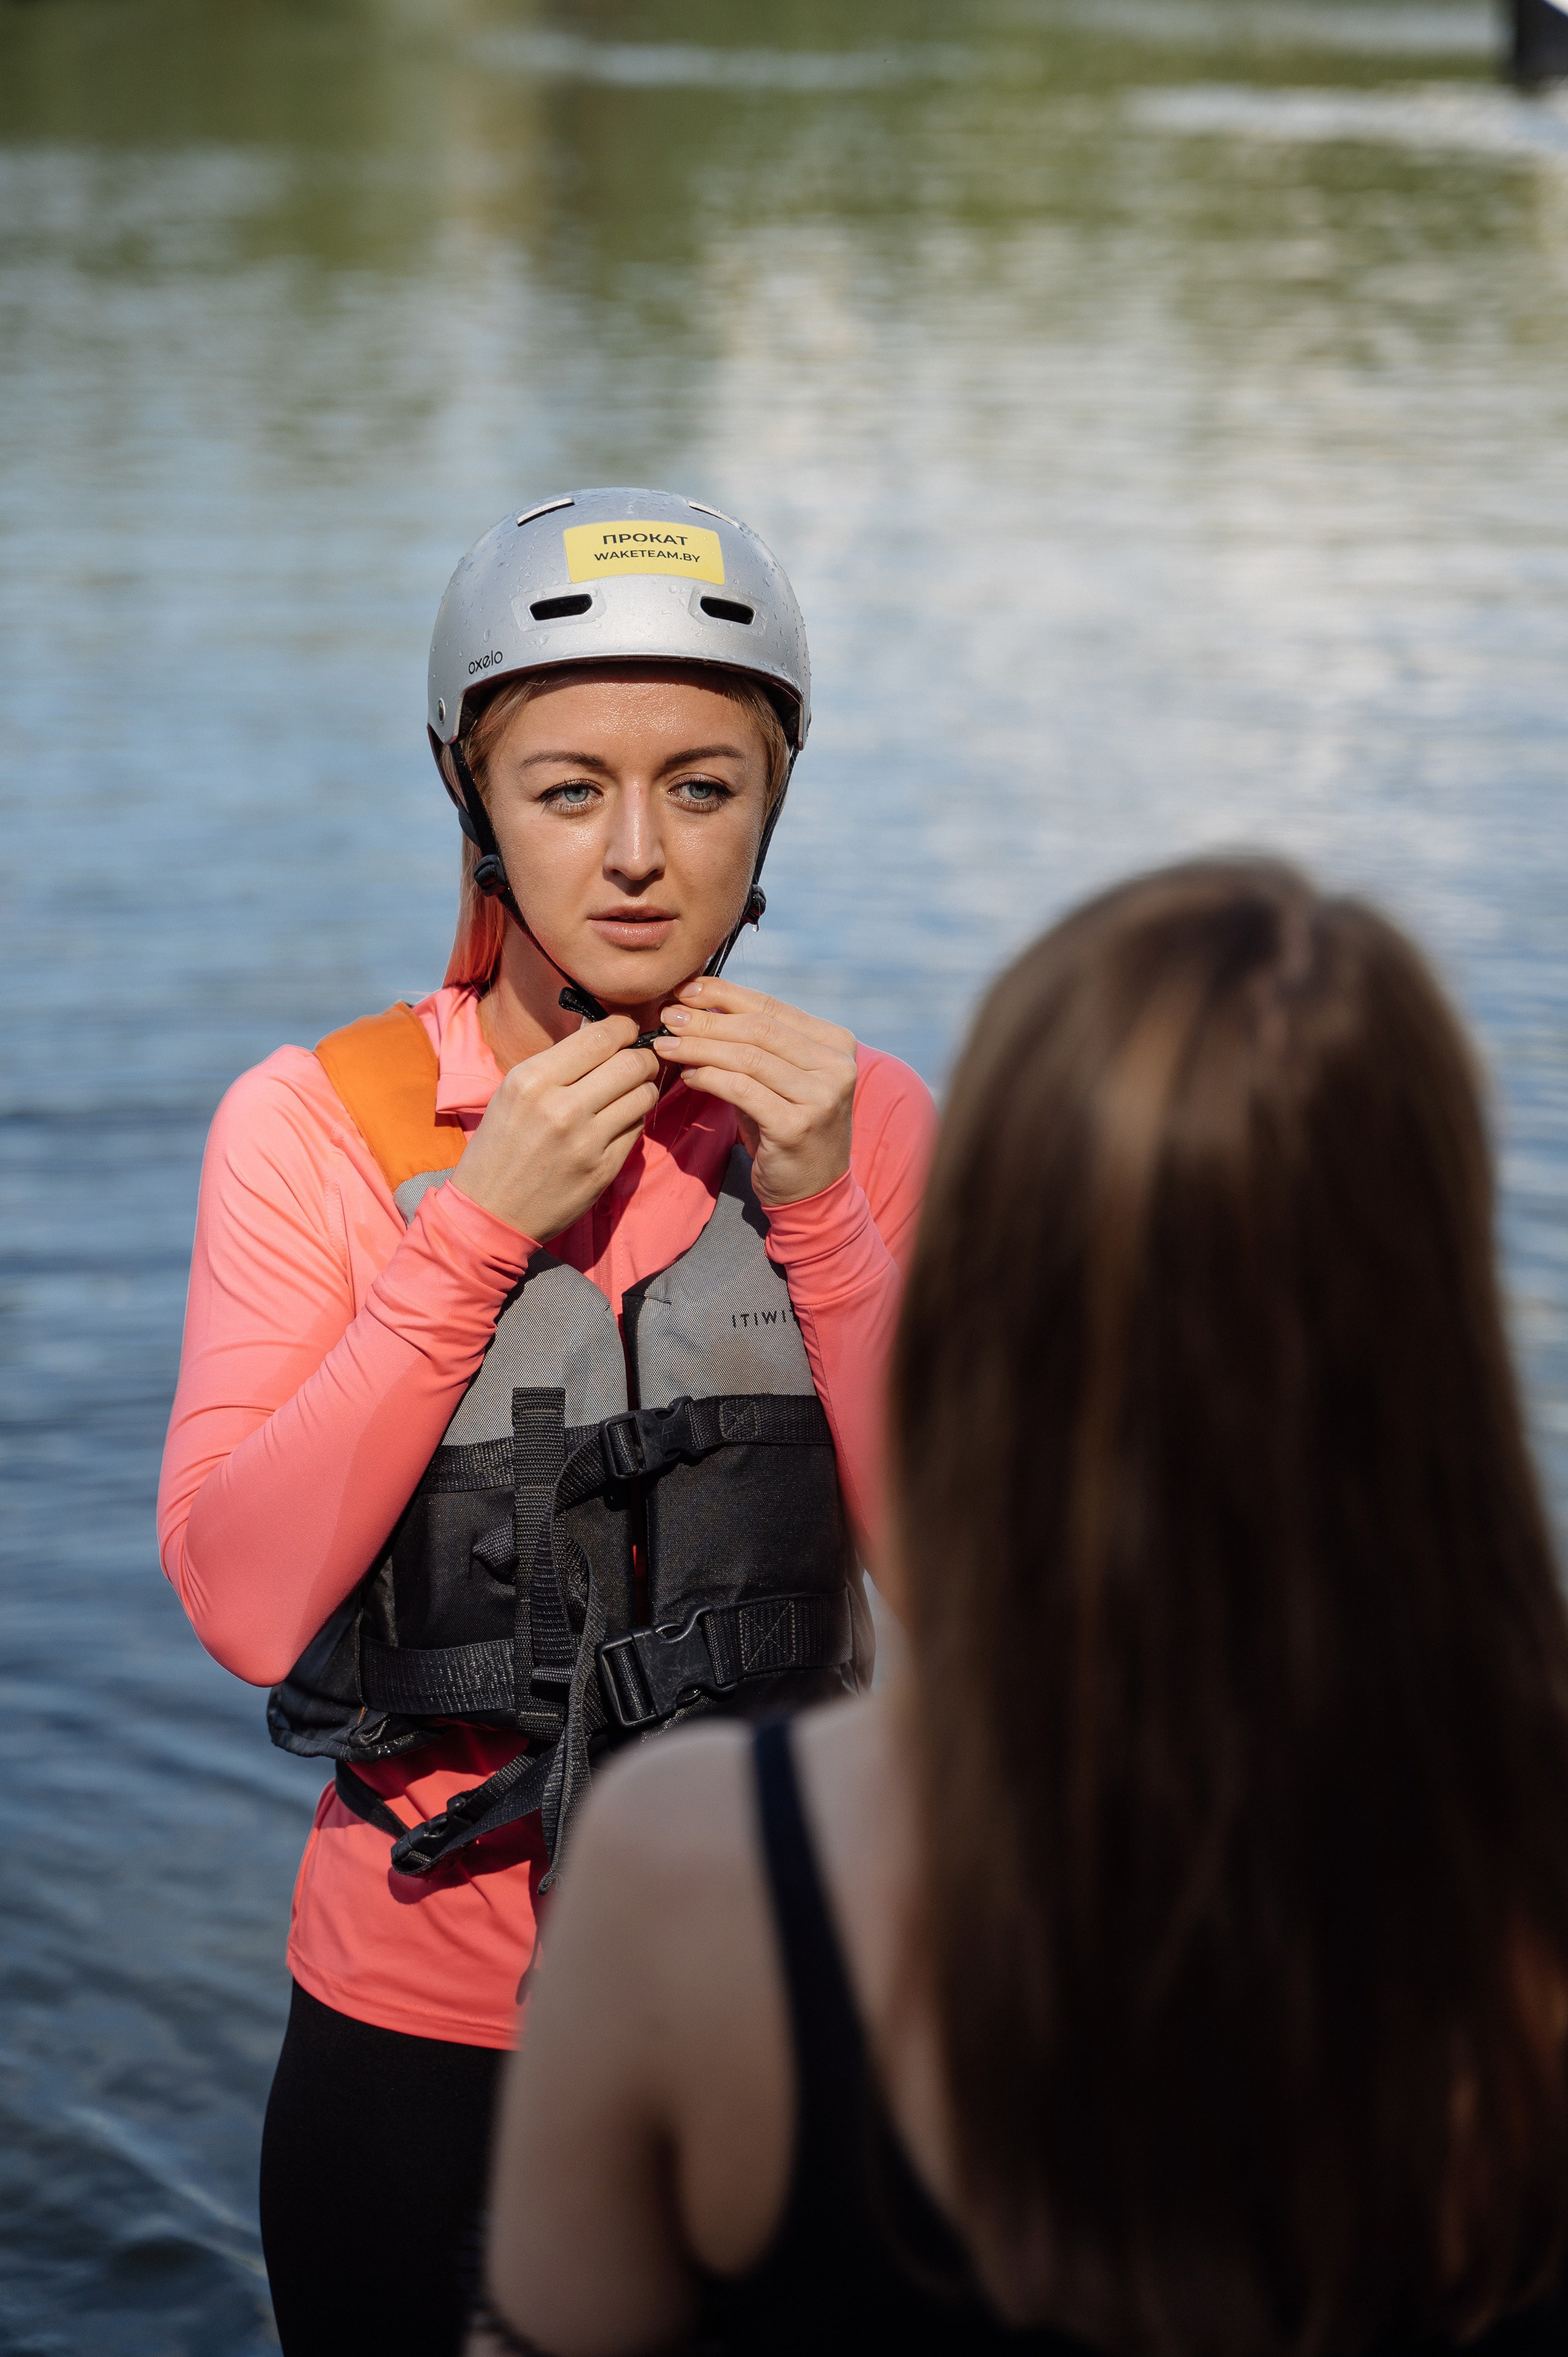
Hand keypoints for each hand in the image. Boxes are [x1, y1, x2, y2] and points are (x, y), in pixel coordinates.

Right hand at [453, 1017, 659, 1240]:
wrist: (490, 1211)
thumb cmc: (499, 1146)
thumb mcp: (513, 1093)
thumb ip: (557, 1065)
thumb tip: (603, 1037)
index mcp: (532, 1080)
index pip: (600, 1037)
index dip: (625, 1028)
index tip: (628, 1031)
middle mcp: (561, 1108)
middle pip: (632, 1063)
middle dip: (643, 1056)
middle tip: (639, 1060)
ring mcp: (586, 1141)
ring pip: (643, 1095)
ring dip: (644, 1087)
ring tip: (631, 1089)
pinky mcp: (603, 1169)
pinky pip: (636, 1129)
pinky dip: (633, 1119)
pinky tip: (619, 1120)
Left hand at [652, 977, 855, 1206]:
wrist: (814, 1190)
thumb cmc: (786, 1127)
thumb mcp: (777, 1079)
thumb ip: (752, 1044)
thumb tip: (699, 1006)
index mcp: (834, 1042)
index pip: (771, 1007)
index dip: (725, 994)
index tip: (686, 989)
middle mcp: (835, 1065)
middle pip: (758, 1029)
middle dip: (707, 1020)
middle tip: (668, 1016)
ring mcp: (821, 1096)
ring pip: (748, 1058)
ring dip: (700, 1048)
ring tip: (667, 1044)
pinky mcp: (798, 1125)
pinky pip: (743, 1091)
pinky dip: (710, 1079)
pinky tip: (688, 1076)